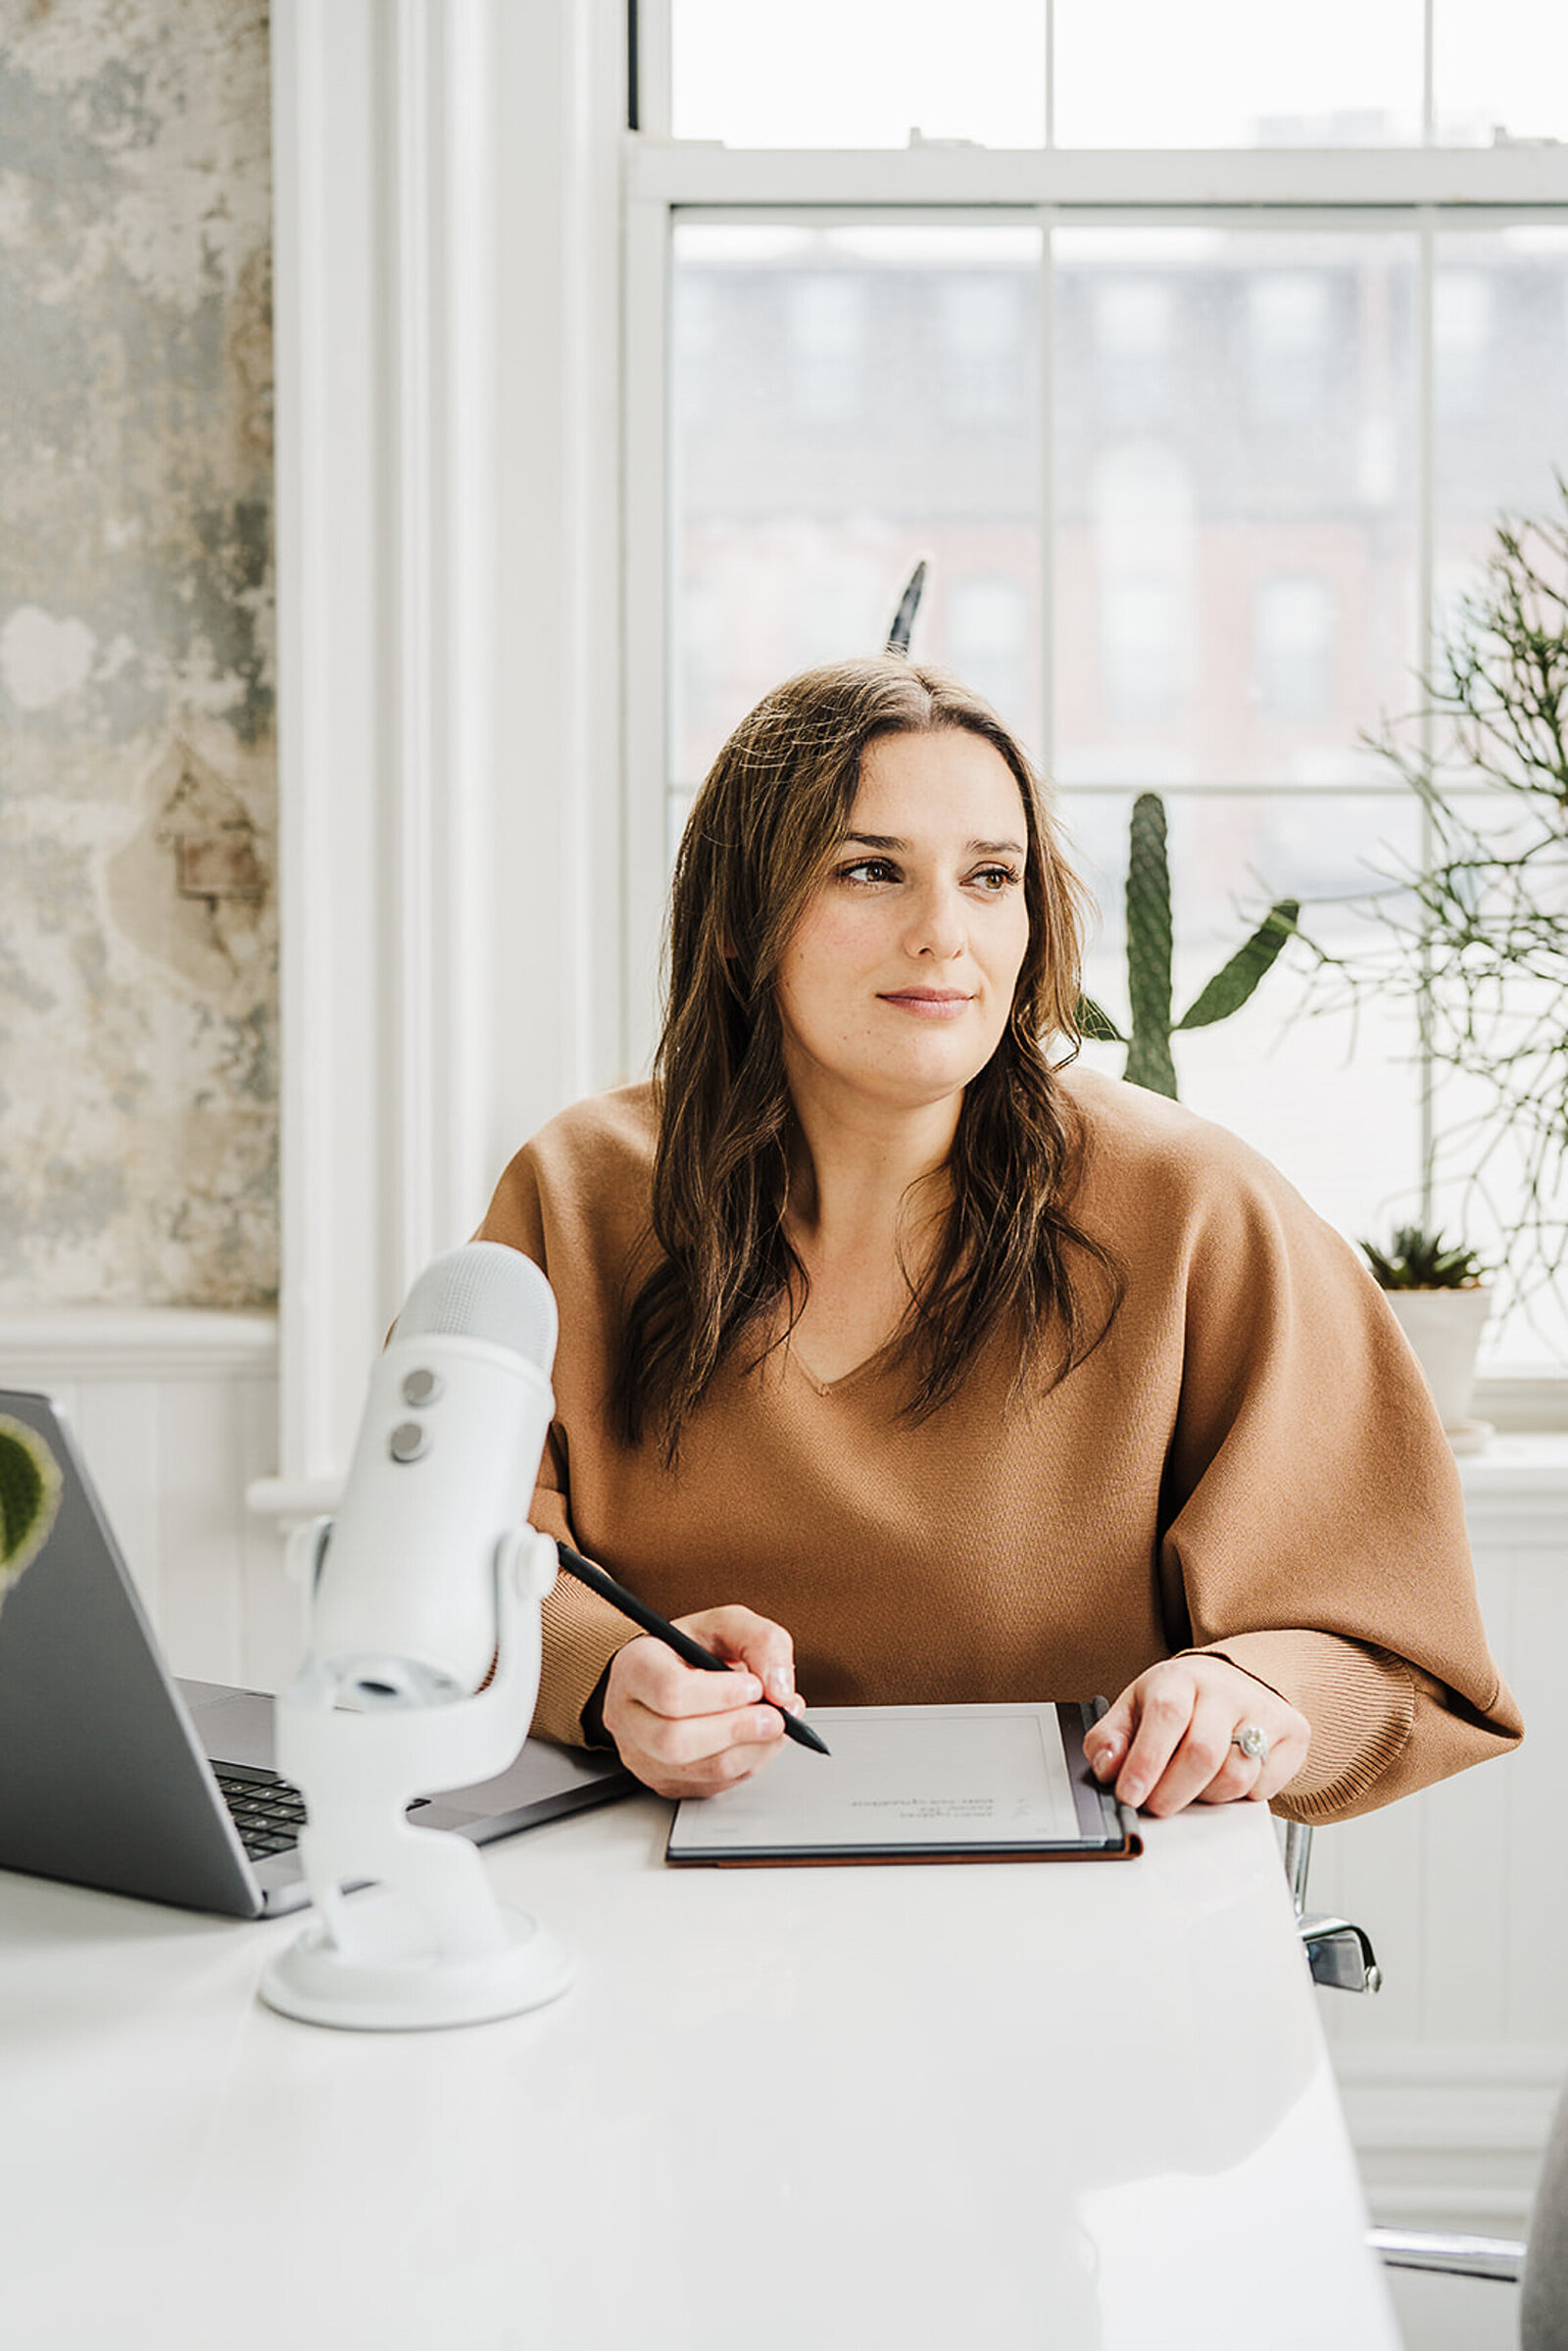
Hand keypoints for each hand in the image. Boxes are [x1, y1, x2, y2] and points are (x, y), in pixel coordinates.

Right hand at [602, 1606, 803, 1800]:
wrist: (669, 1675)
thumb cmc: (692, 1649)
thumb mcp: (727, 1624)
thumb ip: (761, 1642)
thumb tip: (780, 1688)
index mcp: (635, 1668)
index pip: (670, 1692)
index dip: (721, 1694)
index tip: (755, 1685)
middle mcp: (628, 1717)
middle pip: (677, 1741)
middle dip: (738, 1729)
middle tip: (776, 1715)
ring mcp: (643, 1757)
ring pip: (701, 1770)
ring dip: (753, 1749)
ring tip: (775, 1722)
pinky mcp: (666, 1783)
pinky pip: (714, 1785)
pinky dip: (749, 1764)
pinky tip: (759, 1739)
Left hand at [1081, 1656, 1309, 1815]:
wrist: (1235, 1682)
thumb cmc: (1180, 1700)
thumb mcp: (1135, 1709)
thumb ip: (1110, 1738)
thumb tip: (1107, 1767)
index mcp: (1180, 1678)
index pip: (1166, 1717)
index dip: (1146, 1761)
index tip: (1130, 1795)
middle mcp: (1225, 1689)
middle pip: (1203, 1753)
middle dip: (1172, 1792)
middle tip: (1156, 1804)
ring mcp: (1263, 1710)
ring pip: (1235, 1776)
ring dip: (1206, 1796)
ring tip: (1191, 1784)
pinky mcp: (1292, 1733)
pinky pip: (1264, 1787)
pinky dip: (1239, 1796)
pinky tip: (1223, 1777)